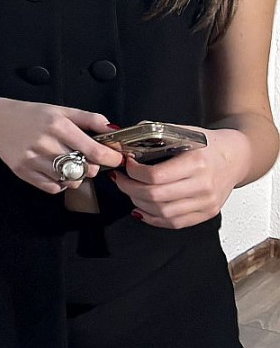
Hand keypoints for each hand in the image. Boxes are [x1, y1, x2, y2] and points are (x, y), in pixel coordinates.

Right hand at [0, 99, 123, 193]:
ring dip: (76, 175)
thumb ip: (89, 119)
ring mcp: (33, 159)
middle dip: (92, 166)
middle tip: (86, 158)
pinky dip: (60, 183)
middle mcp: (46, 143)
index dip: (111, 158)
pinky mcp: (24, 172)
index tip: (115, 158)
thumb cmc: (33, 115)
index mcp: (58, 126)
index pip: (95, 151)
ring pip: (71, 181)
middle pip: (86, 169)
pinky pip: (54, 188)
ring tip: (68, 163)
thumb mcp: (61, 110)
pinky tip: (55, 170)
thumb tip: (114, 130)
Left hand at [110, 127, 248, 228]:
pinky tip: (141, 209)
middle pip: (156, 196)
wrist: (236, 157)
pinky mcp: (207, 213)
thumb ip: (156, 134)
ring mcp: (206, 203)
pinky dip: (153, 218)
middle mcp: (203, 186)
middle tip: (119, 179)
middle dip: (129, 188)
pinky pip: (175, 223)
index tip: (125, 164)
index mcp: (196, 163)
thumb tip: (125, 139)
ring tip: (129, 191)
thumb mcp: (184, 132)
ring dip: (138, 203)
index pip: (156, 175)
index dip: (134, 172)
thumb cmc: (208, 144)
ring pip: (163, 213)